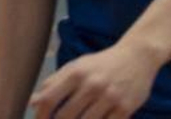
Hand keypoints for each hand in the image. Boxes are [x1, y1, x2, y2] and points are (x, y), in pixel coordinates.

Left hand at [30, 41, 158, 118]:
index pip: (49, 99)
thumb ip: (54, 83)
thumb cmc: (101, 64)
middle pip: (65, 116)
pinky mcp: (125, 108)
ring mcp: (110, 98)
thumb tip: (33, 102)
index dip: (41, 115)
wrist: (137, 57)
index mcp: (75, 73)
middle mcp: (91, 85)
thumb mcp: (76, 66)